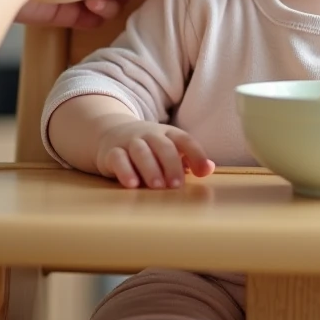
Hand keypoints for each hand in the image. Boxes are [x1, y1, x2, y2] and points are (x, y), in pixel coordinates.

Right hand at [95, 120, 215, 188]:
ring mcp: (129, 142)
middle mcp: (149, 135)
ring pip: (140, 151)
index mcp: (167, 133)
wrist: (110, 132)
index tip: (204, 172)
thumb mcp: (168, 147)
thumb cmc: (148, 146)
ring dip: (150, 168)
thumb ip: (188, 159)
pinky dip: (124, 170)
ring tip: (157, 187)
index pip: (185, 140)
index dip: (196, 154)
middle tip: (176, 185)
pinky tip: (132, 185)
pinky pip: (118, 159)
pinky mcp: (111, 152)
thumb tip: (209, 169)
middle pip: (163, 145)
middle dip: (171, 165)